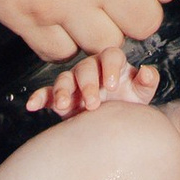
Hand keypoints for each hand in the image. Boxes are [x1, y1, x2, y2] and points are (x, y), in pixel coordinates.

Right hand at [24, 50, 161, 118]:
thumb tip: (147, 71)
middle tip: (93, 103)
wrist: (114, 123)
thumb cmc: (129, 102)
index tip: (111, 85)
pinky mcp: (60, 98)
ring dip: (63, 91)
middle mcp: (90, 69)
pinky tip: (32, 105)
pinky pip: (46, 94)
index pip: (110, 55)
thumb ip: (147, 81)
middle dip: (87, 84)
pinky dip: (39, 98)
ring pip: (64, 79)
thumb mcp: (142, 94)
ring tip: (64, 105)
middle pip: (85, 68)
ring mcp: (73, 82)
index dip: (109, 67)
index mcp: (111, 63)